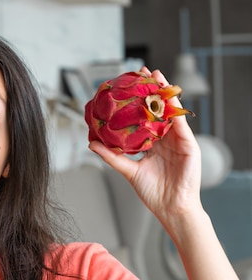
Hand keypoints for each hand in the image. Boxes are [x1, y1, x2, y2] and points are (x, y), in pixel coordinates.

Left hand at [88, 67, 202, 223]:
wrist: (171, 208)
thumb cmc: (153, 192)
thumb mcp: (128, 170)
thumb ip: (111, 156)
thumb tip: (90, 143)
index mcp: (152, 143)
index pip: (145, 117)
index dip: (138, 101)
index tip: (128, 85)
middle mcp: (165, 139)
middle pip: (158, 109)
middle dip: (152, 90)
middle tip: (142, 71)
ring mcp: (178, 140)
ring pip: (170, 112)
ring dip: (164, 92)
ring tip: (157, 75)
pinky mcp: (189, 145)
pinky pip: (181, 124)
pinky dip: (175, 110)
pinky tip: (169, 97)